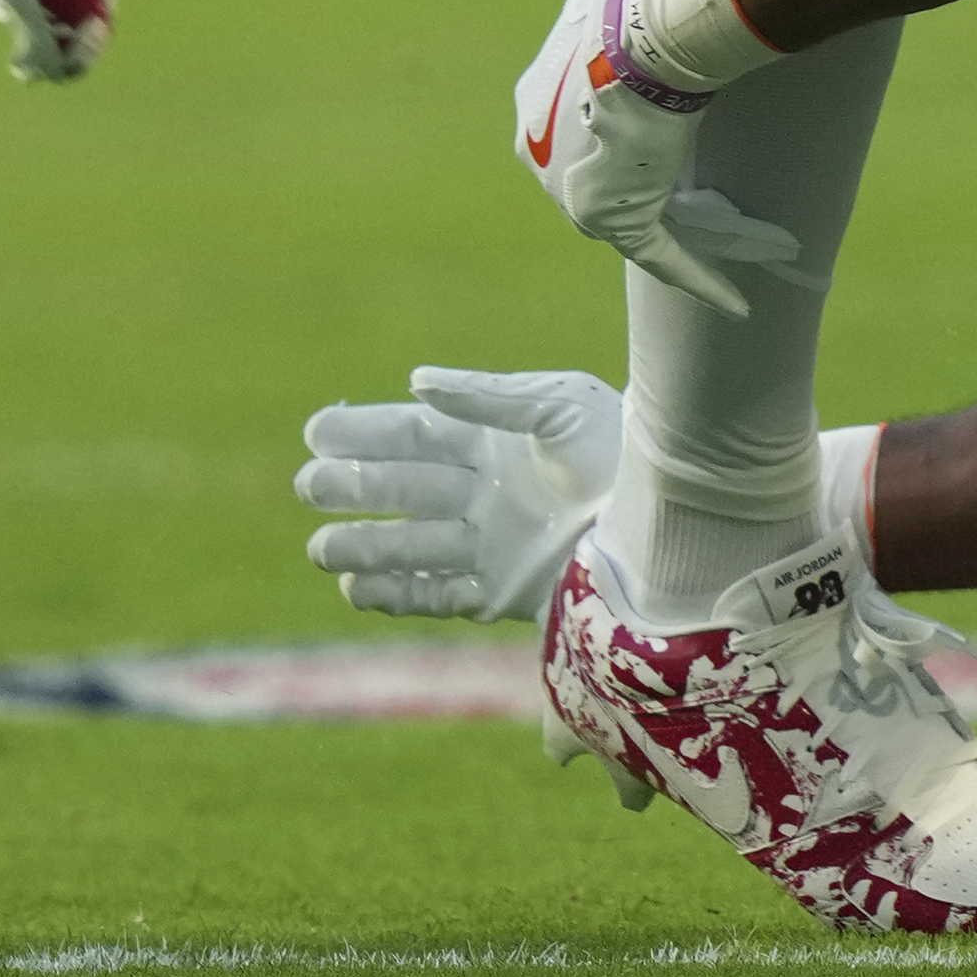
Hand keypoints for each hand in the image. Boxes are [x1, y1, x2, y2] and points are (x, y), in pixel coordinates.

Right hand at [297, 365, 622, 622]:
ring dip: (365, 546)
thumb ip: (488, 396)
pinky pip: (436, 594)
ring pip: (411, 545)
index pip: (414, 435)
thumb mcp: (558, 405)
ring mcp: (489, 543)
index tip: (316, 432)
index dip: (366, 433)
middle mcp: (482, 492)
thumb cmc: (618, 446)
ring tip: (320, 547)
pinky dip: (396, 594)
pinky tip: (356, 590)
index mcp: (492, 440)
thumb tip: (417, 382)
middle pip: (403, 490)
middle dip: (354, 489)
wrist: (668, 516)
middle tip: (308, 487)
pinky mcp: (502, 589)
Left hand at [510, 0, 801, 316]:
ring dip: (663, 220)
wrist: (638, 41)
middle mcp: (540, 160)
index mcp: (532, 110)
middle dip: (632, 177)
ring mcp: (574, 194)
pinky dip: (696, 276)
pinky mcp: (614, 219)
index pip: (576, 132)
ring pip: (625, 216)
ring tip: (708, 230)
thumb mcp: (596, 0)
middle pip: (595, 177)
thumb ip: (601, 14)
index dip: (613, 132)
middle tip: (680, 172)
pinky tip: (732, 301)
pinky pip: (660, 254)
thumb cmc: (625, 11)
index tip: (648, 129)